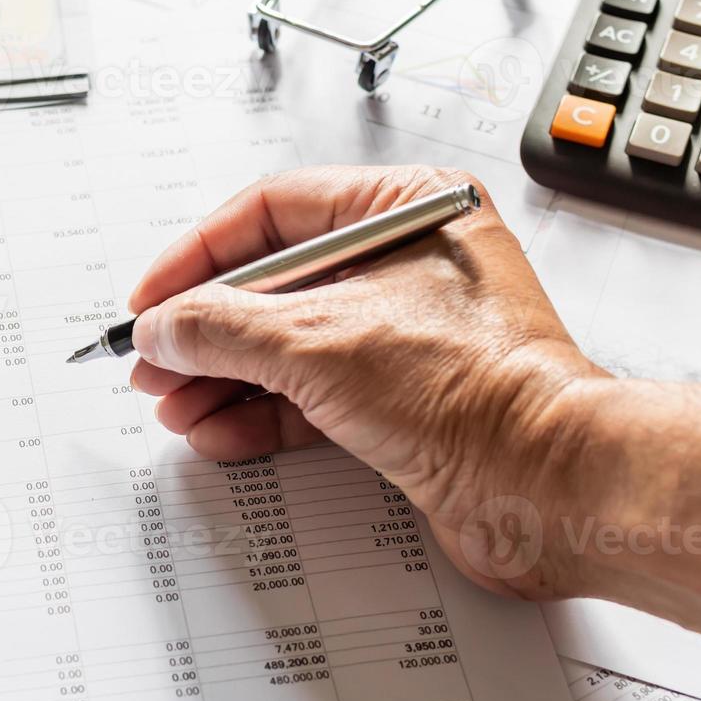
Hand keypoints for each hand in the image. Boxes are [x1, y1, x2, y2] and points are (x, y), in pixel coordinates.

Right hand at [128, 165, 605, 599]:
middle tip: (153, 362)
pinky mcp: (404, 399)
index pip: (271, 212)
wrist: (548, 490)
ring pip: (287, 346)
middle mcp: (407, 263)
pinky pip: (312, 396)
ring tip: (173, 405)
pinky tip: (218, 432)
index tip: (152, 298)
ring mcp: (405, 335)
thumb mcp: (317, 342)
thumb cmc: (478, 394)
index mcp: (403, 210)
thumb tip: (162, 327)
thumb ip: (221, 327)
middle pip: (273, 285)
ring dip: (223, 378)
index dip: (197, 256)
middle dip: (204, 330)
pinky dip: (261, 414)